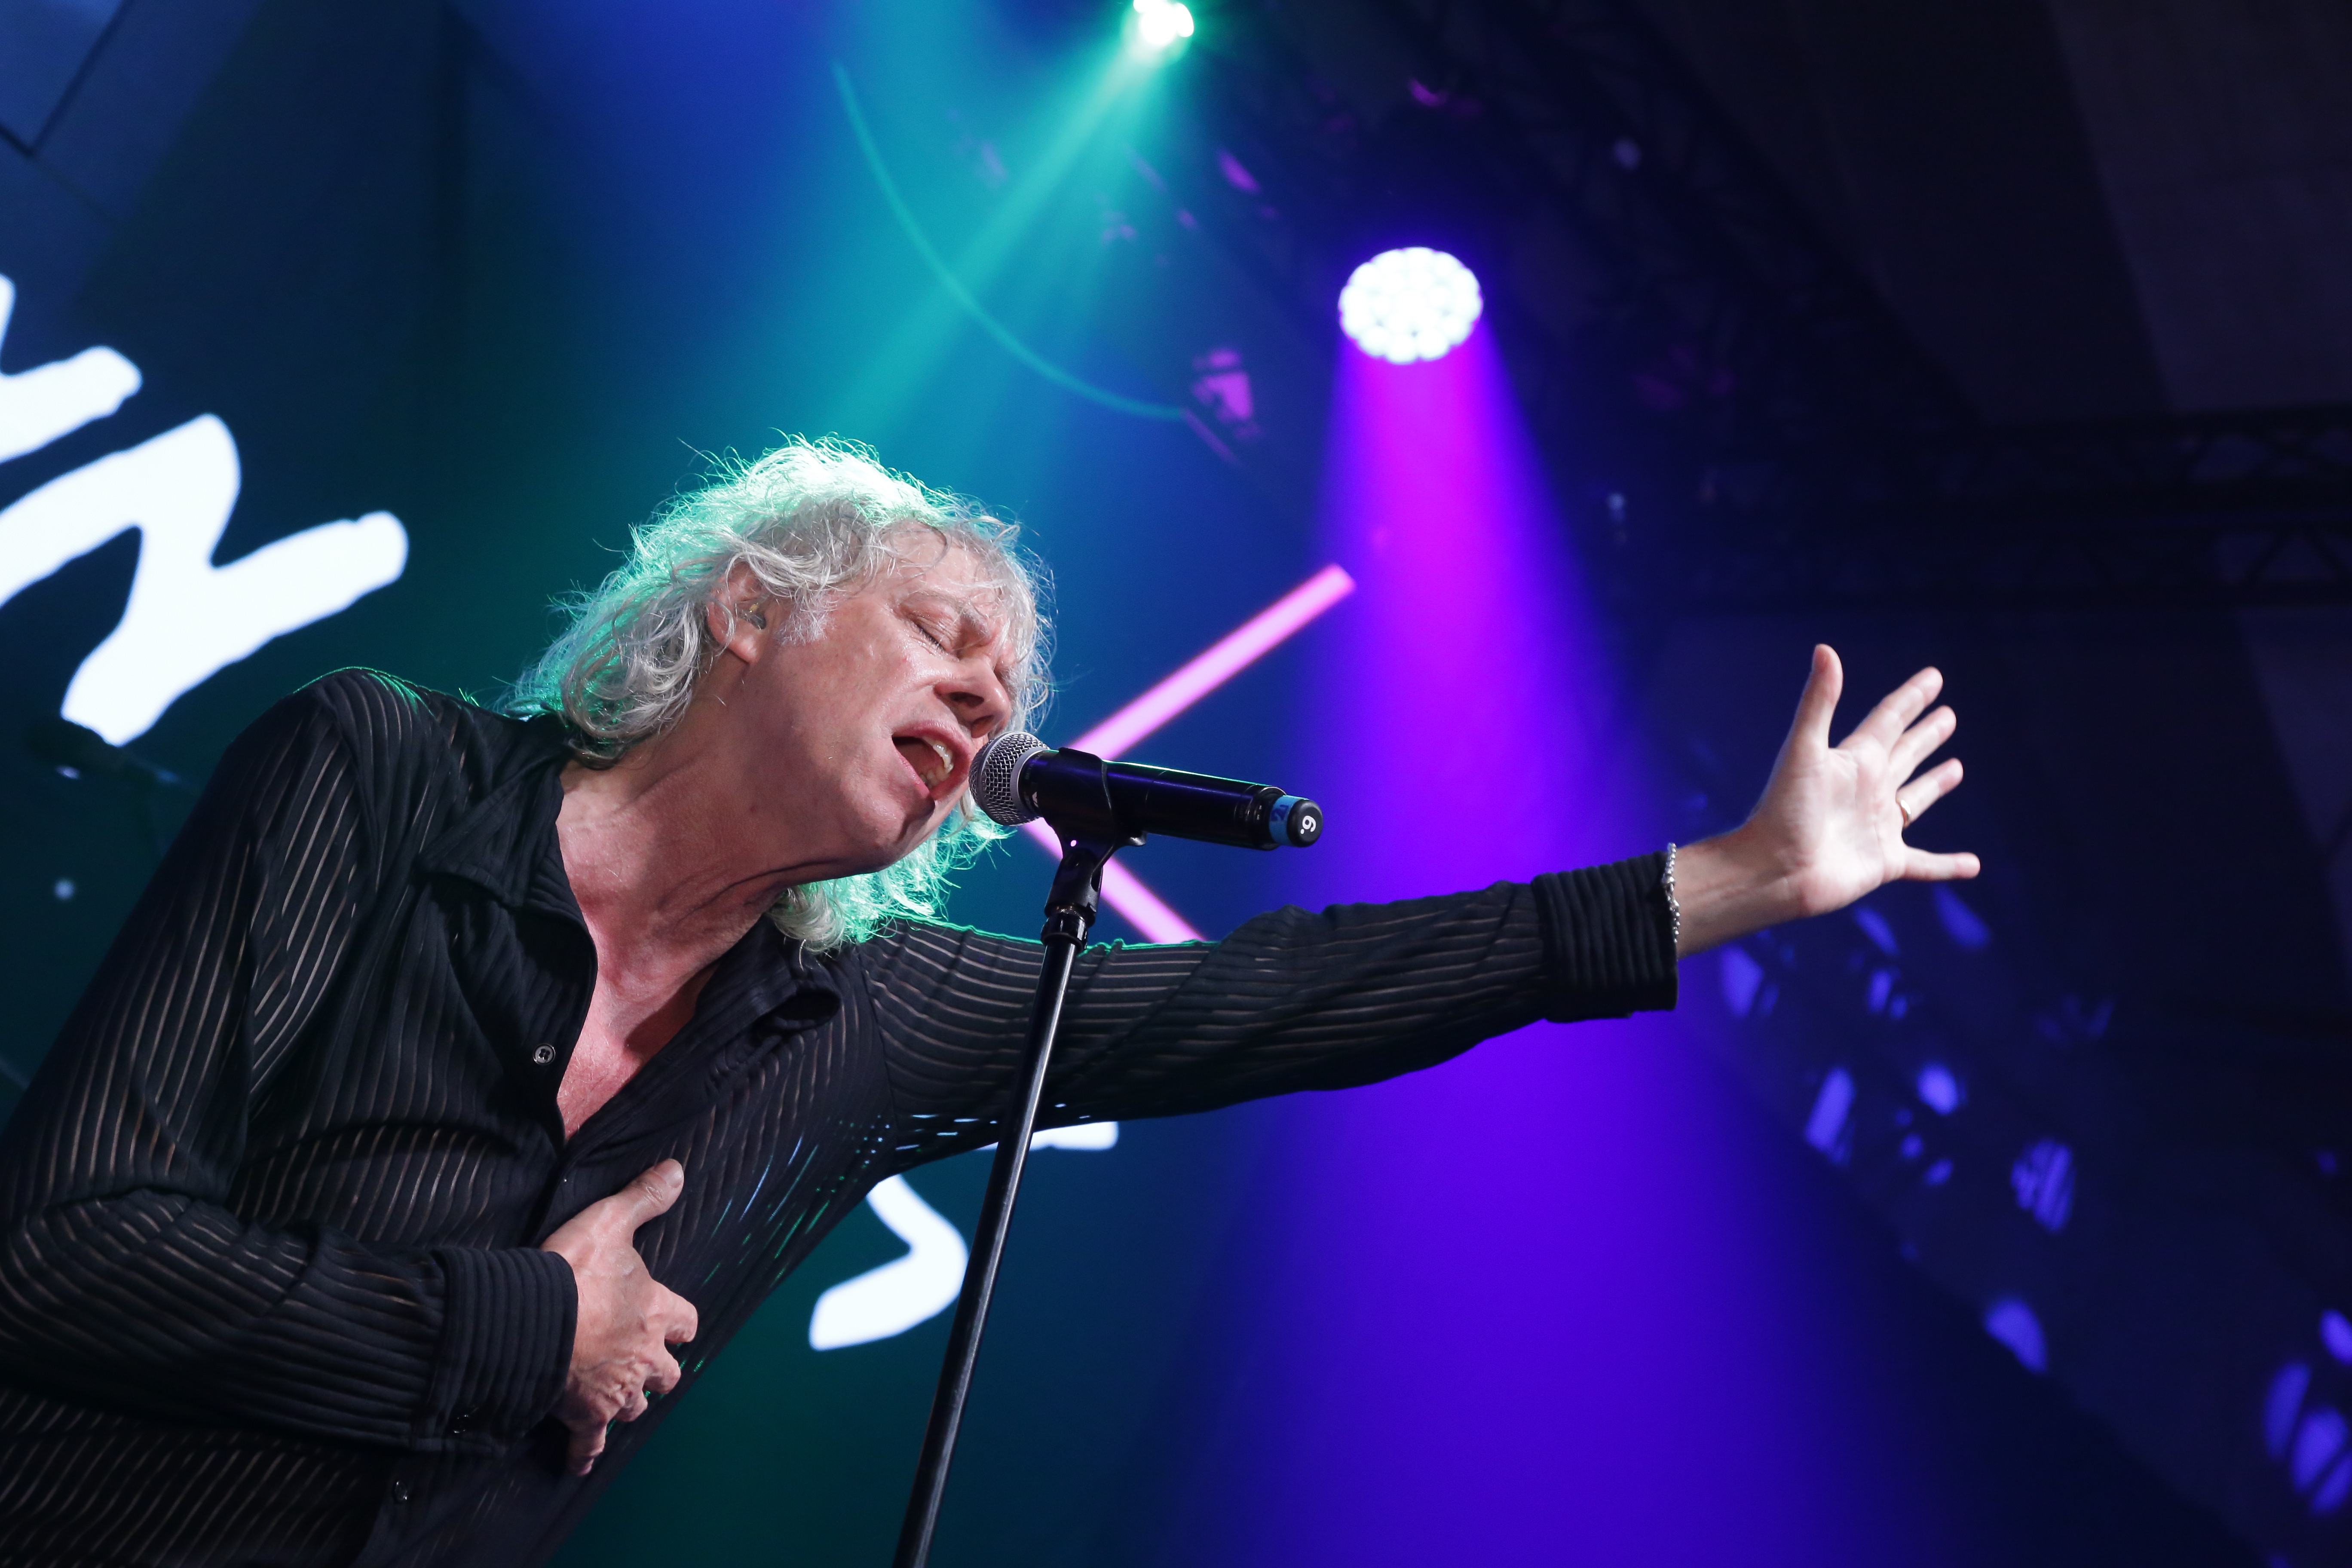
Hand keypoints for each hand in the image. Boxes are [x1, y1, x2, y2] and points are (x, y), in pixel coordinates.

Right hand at [540, 1158, 699, 1474]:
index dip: (679, 1322)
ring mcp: (614, 1389)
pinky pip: (589, 1442)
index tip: (673, 1323)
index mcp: (655, 1312)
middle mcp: (642, 1356)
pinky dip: (585, 1452)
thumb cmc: (573, 1269)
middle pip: (667, 1373)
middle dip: (660, 1370)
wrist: (529, 1319)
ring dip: (630, 1403)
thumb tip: (677, 1169)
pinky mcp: (583, 1414)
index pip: (686, 1322)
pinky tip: (581, 1462)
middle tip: (647, 1364)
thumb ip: (644, 1197)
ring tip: (620, 1401)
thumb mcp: (611, 1220)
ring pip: (635, 1407)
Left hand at [1675, 645, 1979, 955]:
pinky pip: (1926, 863)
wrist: (1773, 869)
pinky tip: (1973, 865)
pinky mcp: (1885, 862)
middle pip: (1904, 754)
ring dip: (1934, 784)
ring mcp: (1877, 826)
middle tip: (1948, 715)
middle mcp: (1867, 790)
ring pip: (1914, 799)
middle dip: (1924, 734)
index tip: (1934, 677)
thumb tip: (1824, 649)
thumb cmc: (1784, 810)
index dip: (1911, 698)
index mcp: (1853, 760)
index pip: (1889, 720)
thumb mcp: (1803, 750)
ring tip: (1956, 767)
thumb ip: (1819, 702)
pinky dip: (1948, 865)